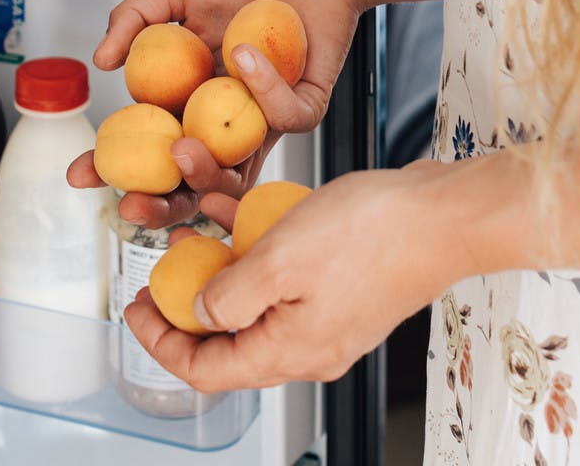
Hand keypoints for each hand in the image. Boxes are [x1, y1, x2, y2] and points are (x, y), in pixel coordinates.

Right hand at [67, 0, 364, 224]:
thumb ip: (134, 19)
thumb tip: (100, 61)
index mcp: (188, 94)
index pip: (148, 142)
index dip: (111, 164)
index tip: (79, 174)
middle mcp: (224, 115)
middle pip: (191, 179)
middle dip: (160, 204)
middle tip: (133, 204)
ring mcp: (264, 117)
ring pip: (239, 172)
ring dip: (207, 172)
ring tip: (183, 148)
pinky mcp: (305, 106)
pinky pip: (284, 118)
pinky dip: (263, 90)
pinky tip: (244, 52)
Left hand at [124, 163, 457, 389]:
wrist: (444, 215)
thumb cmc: (376, 235)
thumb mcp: (281, 258)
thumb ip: (230, 294)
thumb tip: (198, 314)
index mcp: (290, 351)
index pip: (206, 369)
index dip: (161, 341)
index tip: (136, 308)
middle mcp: (308, 345)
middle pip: (228, 340)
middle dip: (187, 301)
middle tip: (160, 270)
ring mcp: (328, 318)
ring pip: (254, 302)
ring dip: (220, 267)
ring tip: (194, 228)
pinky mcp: (342, 289)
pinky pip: (283, 278)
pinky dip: (255, 248)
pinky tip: (239, 210)